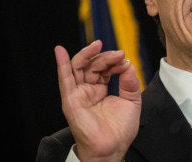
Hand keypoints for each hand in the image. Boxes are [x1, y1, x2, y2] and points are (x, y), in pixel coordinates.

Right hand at [55, 39, 141, 160]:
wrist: (112, 147)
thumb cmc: (120, 129)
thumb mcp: (131, 101)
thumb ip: (130, 83)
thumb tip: (129, 65)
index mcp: (101, 88)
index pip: (105, 68)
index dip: (114, 62)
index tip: (125, 60)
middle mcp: (88, 89)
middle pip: (92, 65)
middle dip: (105, 56)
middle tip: (118, 54)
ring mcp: (78, 93)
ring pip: (78, 67)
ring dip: (87, 54)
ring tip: (97, 45)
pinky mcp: (71, 100)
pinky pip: (64, 79)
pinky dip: (61, 64)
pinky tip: (60, 51)